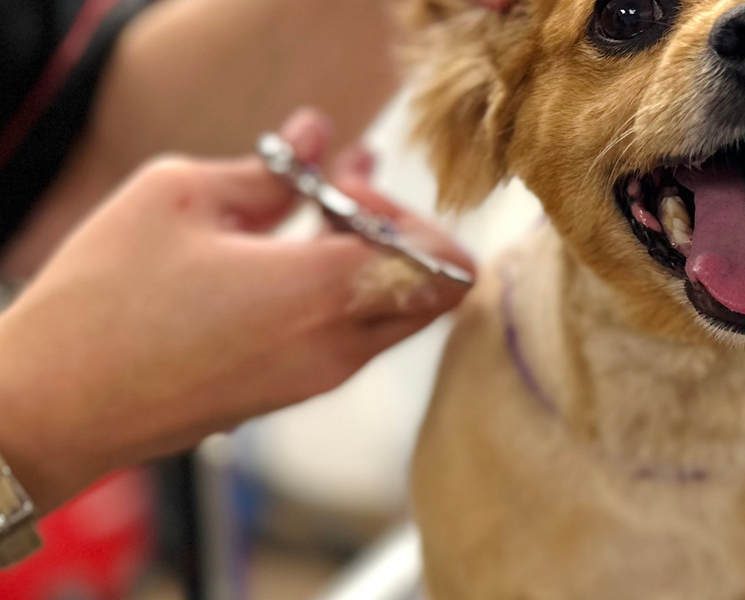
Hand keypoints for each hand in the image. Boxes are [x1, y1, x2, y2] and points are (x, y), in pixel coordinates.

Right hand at [0, 109, 473, 509]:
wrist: (53, 408)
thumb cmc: (103, 299)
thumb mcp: (179, 199)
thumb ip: (268, 168)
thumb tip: (317, 132)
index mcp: (320, 295)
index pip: (438, 260)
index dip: (404, 211)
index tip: (338, 189)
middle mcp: (338, 348)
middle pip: (436, 295)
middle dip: (403, 234)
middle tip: (342, 197)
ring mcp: (318, 379)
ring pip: (395, 316)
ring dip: (372, 259)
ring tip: (317, 208)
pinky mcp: (292, 393)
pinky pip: (352, 336)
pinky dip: (341, 292)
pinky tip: (285, 253)